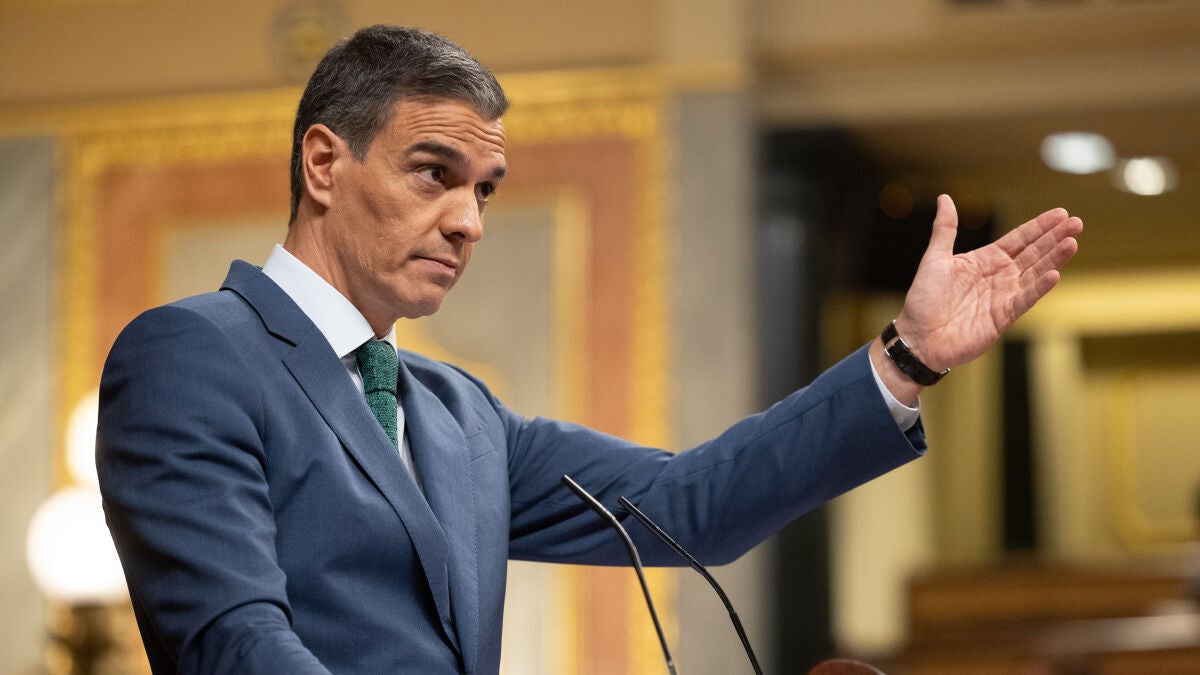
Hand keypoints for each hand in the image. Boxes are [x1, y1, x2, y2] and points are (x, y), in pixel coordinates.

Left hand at [893, 194, 1081, 372]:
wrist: (918, 337)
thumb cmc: (923, 300)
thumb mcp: (934, 258)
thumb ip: (945, 229)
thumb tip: (944, 197)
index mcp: (984, 260)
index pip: (1019, 239)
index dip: (1039, 226)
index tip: (1061, 213)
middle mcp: (999, 276)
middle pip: (1033, 253)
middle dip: (1055, 238)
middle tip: (1077, 222)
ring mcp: (1003, 296)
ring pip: (1035, 273)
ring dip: (1054, 259)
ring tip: (1072, 242)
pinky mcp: (1003, 317)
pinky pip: (1025, 299)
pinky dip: (1039, 288)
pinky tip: (1054, 274)